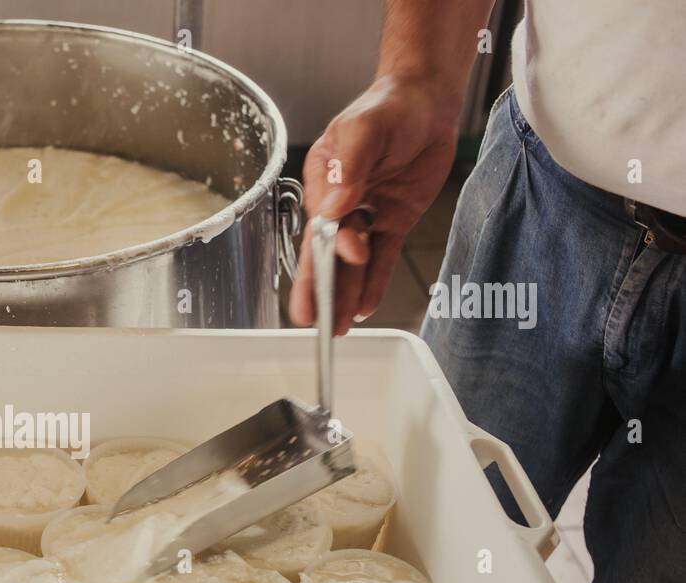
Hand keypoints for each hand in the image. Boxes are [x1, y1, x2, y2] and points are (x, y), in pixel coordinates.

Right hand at [289, 74, 460, 334]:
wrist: (427, 99)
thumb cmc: (389, 105)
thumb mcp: (364, 128)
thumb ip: (350, 165)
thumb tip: (337, 207)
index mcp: (324, 181)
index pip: (322, 222)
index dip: (330, 245)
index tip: (347, 254)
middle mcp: (341, 202)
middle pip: (327, 252)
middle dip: (319, 287)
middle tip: (311, 320)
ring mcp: (367, 214)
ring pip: (353, 263)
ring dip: (345, 294)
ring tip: (338, 327)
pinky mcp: (392, 221)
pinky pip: (382, 258)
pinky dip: (374, 282)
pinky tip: (365, 306)